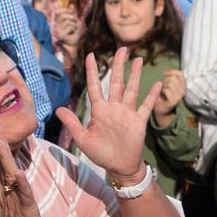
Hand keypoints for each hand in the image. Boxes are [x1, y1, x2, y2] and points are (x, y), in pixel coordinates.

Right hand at [0, 123, 42, 216]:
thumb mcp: (14, 201)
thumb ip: (10, 186)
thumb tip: (8, 170)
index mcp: (6, 187)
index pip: (0, 162)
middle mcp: (8, 190)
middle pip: (1, 163)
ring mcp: (15, 199)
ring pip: (9, 174)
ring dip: (4, 157)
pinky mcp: (25, 209)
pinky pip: (23, 194)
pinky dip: (21, 183)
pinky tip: (19, 173)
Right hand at [52, 6, 84, 52]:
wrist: (75, 43)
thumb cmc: (74, 31)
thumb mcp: (73, 20)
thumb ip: (72, 12)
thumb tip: (71, 4)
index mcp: (55, 21)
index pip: (56, 12)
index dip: (64, 10)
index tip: (72, 10)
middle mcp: (54, 26)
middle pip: (62, 16)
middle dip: (72, 17)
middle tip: (76, 21)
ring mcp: (57, 31)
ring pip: (68, 22)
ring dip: (75, 24)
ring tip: (75, 29)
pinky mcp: (61, 36)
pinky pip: (70, 27)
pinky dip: (75, 29)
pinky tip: (74, 33)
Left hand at [55, 48, 161, 179]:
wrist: (118, 167)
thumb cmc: (100, 153)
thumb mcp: (82, 139)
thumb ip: (72, 123)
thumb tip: (58, 109)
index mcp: (99, 110)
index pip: (95, 86)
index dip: (92, 71)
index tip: (92, 55)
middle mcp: (114, 107)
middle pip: (116, 82)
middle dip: (118, 65)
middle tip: (122, 49)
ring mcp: (127, 113)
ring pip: (132, 89)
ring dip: (135, 74)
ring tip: (139, 59)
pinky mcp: (138, 121)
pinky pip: (146, 106)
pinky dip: (152, 95)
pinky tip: (158, 84)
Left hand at [153, 69, 184, 128]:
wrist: (160, 110)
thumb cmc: (162, 95)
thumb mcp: (168, 83)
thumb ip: (170, 76)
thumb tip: (166, 71)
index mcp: (183, 85)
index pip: (180, 73)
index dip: (171, 72)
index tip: (164, 75)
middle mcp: (183, 91)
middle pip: (174, 77)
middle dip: (165, 80)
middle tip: (162, 86)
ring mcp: (179, 96)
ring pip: (170, 83)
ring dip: (163, 85)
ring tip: (162, 92)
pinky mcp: (173, 101)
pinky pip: (166, 89)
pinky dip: (161, 90)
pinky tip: (161, 95)